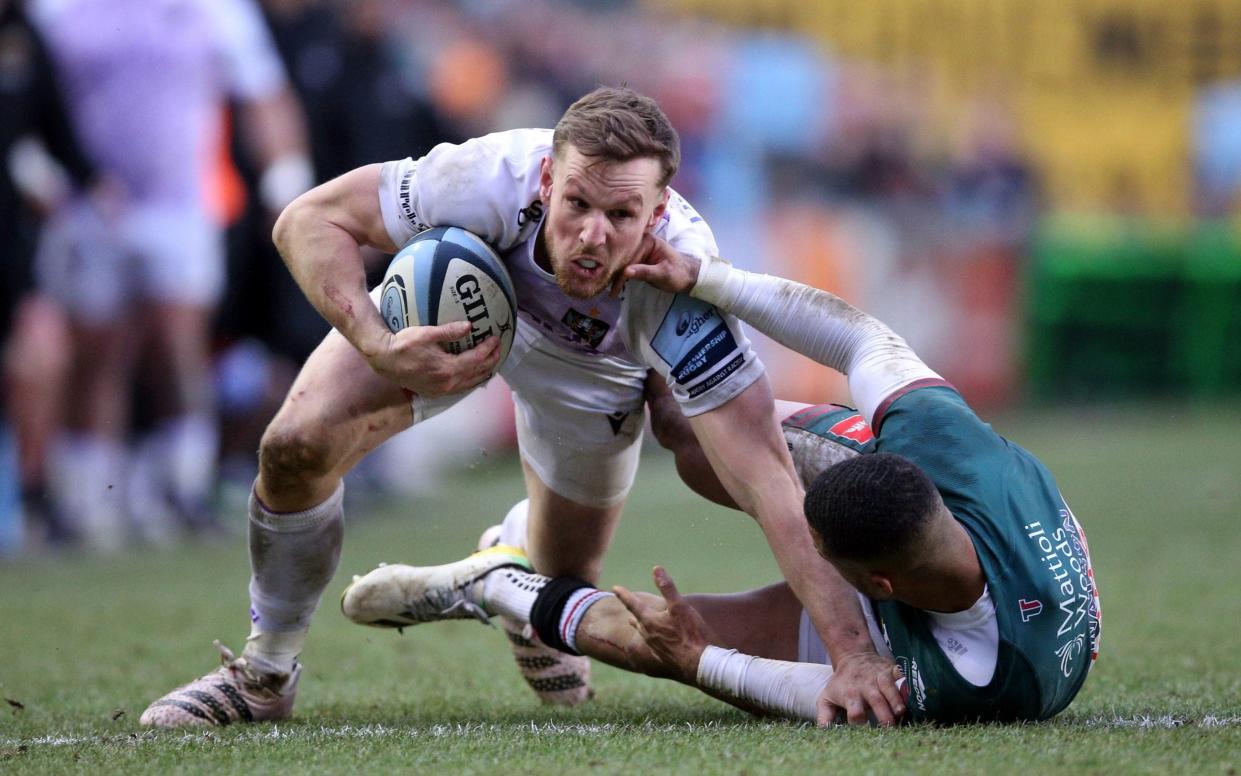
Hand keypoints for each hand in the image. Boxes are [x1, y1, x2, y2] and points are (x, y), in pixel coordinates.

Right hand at [366, 322, 500, 397]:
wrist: (384, 360)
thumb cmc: (403, 344)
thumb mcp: (427, 333)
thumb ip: (449, 331)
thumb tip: (469, 326)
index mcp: (448, 369)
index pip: (476, 360)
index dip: (488, 349)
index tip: (496, 338)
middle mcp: (447, 383)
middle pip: (477, 374)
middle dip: (490, 361)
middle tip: (498, 349)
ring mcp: (441, 390)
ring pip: (470, 384)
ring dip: (482, 373)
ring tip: (491, 362)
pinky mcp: (435, 392)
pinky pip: (460, 388)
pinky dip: (471, 380)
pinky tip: (473, 374)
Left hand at [613, 566, 710, 682]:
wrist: (697, 664)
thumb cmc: (690, 633)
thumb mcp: (679, 606)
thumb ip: (667, 587)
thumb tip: (656, 568)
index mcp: (650, 621)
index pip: (632, 604)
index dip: (623, 594)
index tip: (614, 587)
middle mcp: (648, 635)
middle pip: (636, 620)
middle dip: (632, 612)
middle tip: (627, 604)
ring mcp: (654, 648)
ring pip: (643, 633)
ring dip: (640, 625)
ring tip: (636, 622)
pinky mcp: (662, 658)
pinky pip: (651, 645)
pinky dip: (650, 638)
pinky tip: (654, 642)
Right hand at [614, 234, 700, 295]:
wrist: (688, 277)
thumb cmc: (679, 273)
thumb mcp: (663, 274)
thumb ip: (645, 272)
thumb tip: (626, 271)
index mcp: (647, 241)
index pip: (628, 253)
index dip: (617, 265)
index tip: (608, 277)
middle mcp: (640, 244)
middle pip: (622, 257)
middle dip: (613, 271)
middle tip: (604, 286)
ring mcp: (638, 253)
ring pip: (621, 264)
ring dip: (614, 276)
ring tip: (608, 290)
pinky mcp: (638, 262)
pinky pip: (625, 269)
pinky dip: (620, 278)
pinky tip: (613, 288)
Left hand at [816, 652, 906, 727]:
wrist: (852, 656)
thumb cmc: (841, 683)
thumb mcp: (826, 697)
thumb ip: (824, 716)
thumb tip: (823, 732)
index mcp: (850, 694)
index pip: (854, 711)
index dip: (859, 721)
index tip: (864, 730)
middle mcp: (865, 685)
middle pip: (875, 701)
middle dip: (883, 715)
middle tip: (889, 728)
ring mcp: (880, 676)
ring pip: (890, 688)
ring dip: (896, 700)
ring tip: (900, 712)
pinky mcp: (891, 669)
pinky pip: (901, 676)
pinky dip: (908, 683)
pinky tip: (913, 694)